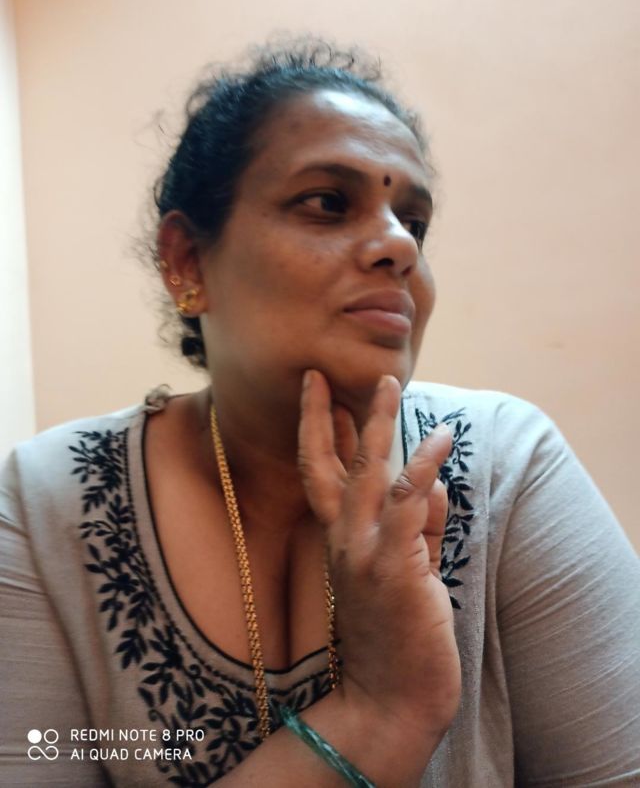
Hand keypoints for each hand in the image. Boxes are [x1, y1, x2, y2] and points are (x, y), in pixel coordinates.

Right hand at [298, 370, 460, 745]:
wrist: (391, 700)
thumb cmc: (398, 635)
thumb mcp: (406, 571)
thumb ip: (417, 527)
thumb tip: (432, 486)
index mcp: (339, 541)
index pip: (318, 474)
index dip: (314, 431)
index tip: (315, 393)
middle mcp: (341, 541)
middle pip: (325, 464)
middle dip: (322, 415)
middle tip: (319, 374)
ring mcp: (363, 553)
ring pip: (365, 473)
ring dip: (376, 424)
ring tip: (388, 383)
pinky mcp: (392, 568)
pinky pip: (406, 506)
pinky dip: (422, 469)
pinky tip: (440, 439)